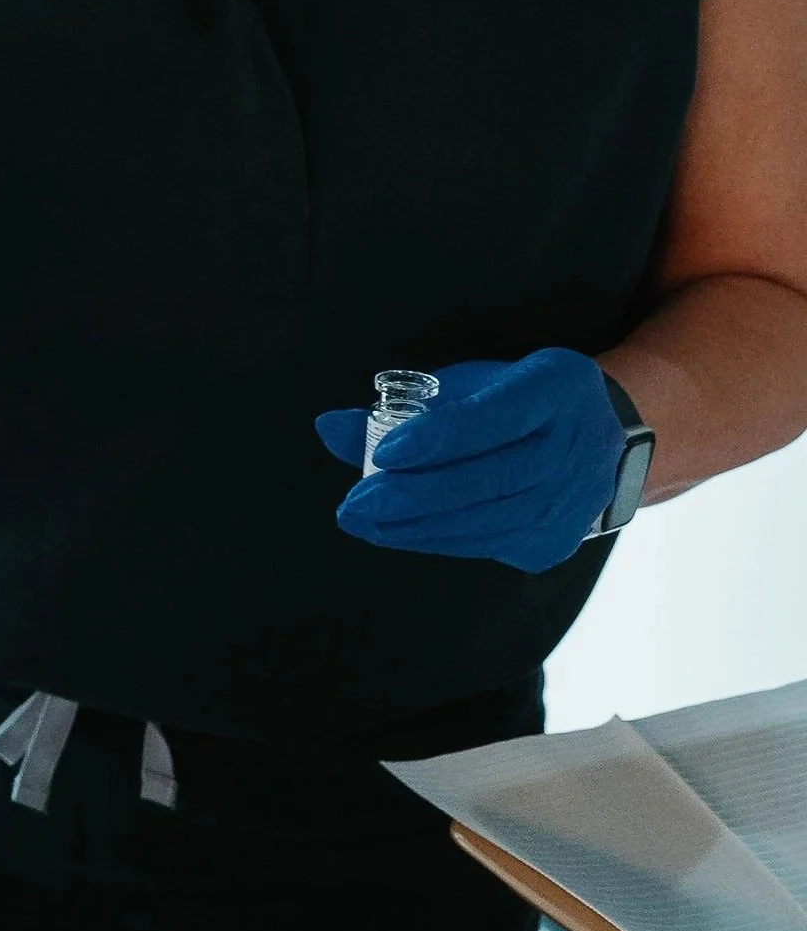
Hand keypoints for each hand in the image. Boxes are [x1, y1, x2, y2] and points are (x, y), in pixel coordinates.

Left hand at [316, 350, 625, 573]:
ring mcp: (571, 501)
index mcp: (554, 387)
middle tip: (354, 504)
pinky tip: (395, 532)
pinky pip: (487, 544)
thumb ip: (400, 407)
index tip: (385, 453)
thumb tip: (327, 426)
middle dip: (413, 495)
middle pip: (489, 479)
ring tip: (362, 520)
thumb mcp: (469, 386)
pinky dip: (436, 539)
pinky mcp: (555, 542)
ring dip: (416, 526)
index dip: (439, 438)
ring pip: (487, 521)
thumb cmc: (515, 402)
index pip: (494, 418)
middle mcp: (573, 447)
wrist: (603, 440)